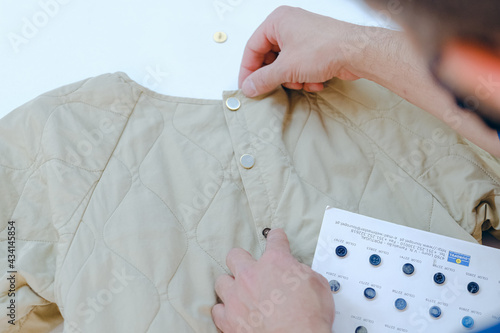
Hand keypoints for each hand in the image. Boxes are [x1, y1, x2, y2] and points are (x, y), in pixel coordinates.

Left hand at [212, 229, 333, 332]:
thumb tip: (300, 274)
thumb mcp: (319, 285)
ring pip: (221, 281)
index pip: (274, 240)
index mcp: (275, 262)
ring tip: (238, 291)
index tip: (276, 238)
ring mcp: (237, 297)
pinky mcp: (229, 319)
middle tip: (249, 267)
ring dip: (230, 285)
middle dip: (242, 259)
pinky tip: (232, 312)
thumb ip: (304, 273)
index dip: (276, 238)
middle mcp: (251, 275)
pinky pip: (218, 310)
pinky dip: (224, 311)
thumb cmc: (308, 318)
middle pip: (235, 256)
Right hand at [238, 6, 360, 96]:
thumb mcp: (286, 68)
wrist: (357, 52)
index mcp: (277, 21)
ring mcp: (303, 36)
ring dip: (293, 79)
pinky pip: (300, 66)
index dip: (248, 69)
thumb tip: (249, 87)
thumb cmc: (325, 48)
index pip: (252, 47)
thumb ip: (263, 79)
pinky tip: (315, 80)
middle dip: (276, 76)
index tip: (246, 86)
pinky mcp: (315, 48)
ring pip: (286, 65)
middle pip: (270, 57)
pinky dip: (305, 77)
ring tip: (301, 82)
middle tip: (273, 88)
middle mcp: (289, 25)